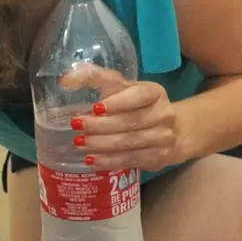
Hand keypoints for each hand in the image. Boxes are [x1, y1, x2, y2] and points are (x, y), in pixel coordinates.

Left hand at [63, 73, 186, 172]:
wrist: (174, 132)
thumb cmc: (140, 106)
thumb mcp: (124, 89)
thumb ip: (98, 79)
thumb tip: (66, 79)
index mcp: (155, 93)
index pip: (138, 96)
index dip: (118, 102)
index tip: (95, 107)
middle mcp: (163, 114)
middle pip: (130, 121)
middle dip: (101, 125)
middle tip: (76, 125)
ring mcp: (163, 138)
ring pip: (129, 142)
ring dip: (101, 144)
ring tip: (79, 142)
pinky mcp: (158, 158)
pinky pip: (130, 160)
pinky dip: (108, 161)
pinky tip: (91, 159)